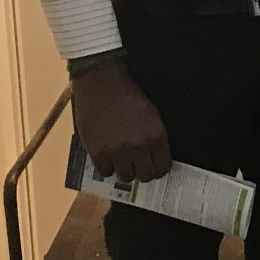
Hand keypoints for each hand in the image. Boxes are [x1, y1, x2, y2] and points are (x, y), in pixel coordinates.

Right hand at [72, 61, 171, 182]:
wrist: (102, 83)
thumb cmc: (129, 95)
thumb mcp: (152, 114)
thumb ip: (155, 137)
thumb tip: (156, 158)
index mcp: (156, 136)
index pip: (163, 167)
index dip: (159, 169)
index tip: (154, 166)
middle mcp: (138, 147)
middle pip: (145, 176)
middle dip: (143, 172)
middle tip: (138, 166)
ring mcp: (117, 151)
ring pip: (125, 177)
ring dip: (125, 170)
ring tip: (122, 161)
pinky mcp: (97, 151)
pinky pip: (105, 172)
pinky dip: (107, 167)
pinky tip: (108, 157)